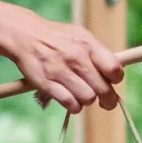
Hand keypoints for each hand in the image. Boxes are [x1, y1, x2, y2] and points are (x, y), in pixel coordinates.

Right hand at [3, 13, 121, 113]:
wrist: (25, 35)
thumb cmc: (57, 38)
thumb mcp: (80, 36)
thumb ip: (98, 53)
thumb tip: (115, 73)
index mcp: (88, 44)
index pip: (114, 69)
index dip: (116, 80)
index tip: (112, 82)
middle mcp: (76, 58)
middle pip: (103, 89)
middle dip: (108, 99)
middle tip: (106, 102)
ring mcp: (60, 71)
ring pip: (88, 99)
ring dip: (88, 101)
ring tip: (83, 95)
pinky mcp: (47, 83)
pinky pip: (70, 104)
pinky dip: (74, 106)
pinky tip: (72, 100)